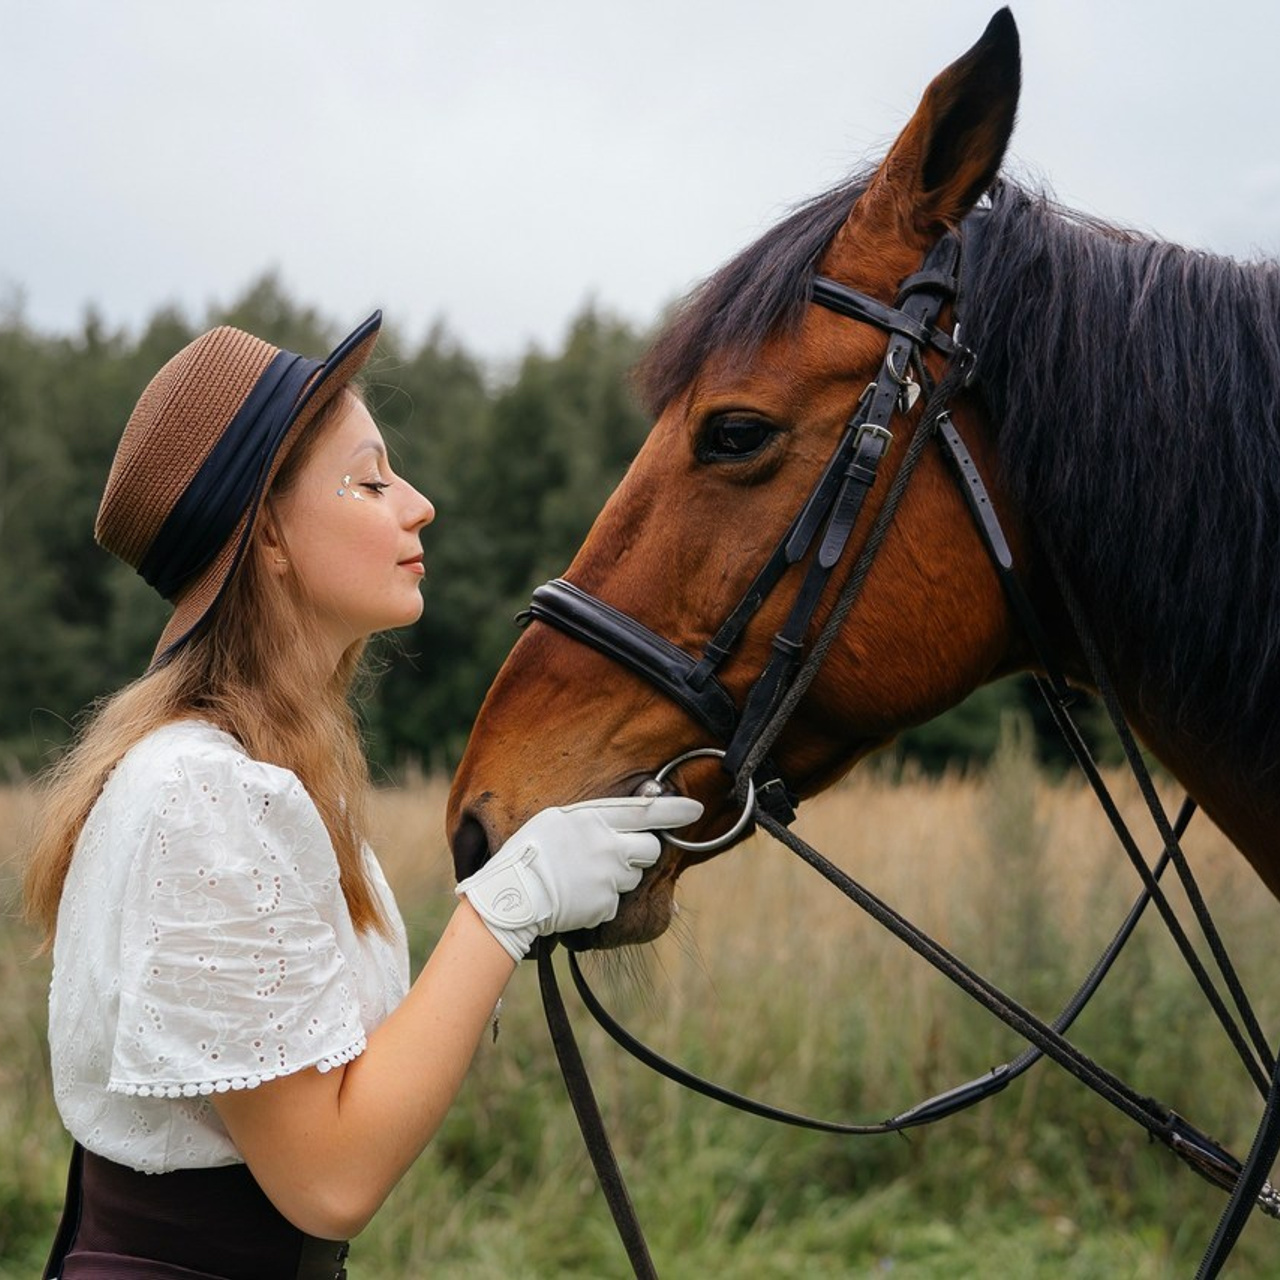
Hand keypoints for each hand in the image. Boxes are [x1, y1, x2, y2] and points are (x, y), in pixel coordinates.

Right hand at [455, 794, 703, 960]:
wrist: (513, 896)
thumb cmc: (528, 851)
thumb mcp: (558, 819)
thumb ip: (595, 820)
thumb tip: (628, 827)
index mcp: (595, 819)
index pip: (646, 811)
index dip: (675, 810)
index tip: (694, 809)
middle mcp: (609, 847)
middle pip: (650, 848)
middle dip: (641, 852)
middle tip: (616, 854)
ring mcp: (609, 879)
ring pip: (633, 877)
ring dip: (619, 876)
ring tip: (584, 875)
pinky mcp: (606, 906)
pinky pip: (615, 901)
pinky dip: (602, 900)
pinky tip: (576, 895)